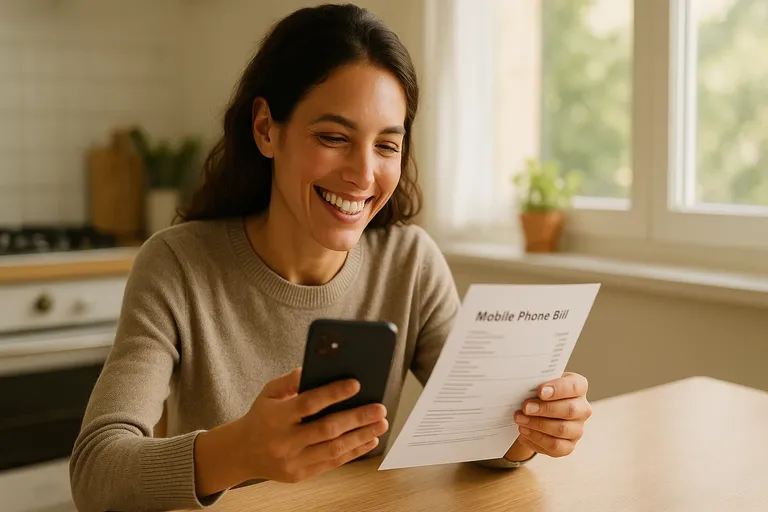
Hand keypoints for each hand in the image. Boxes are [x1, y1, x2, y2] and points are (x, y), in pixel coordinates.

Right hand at [238, 368, 387, 482]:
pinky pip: (332, 463)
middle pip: (326, 429)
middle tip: (380, 408)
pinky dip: (354, 451)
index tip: (356, 384)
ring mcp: (292, 461)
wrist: (241, 453)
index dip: (333, 393)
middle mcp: (283, 442)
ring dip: (361, 436)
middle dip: (357, 418)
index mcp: (275, 417)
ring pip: (333, 449)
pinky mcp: (300, 475)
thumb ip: (290, 380)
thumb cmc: (261, 416)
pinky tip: (369, 439)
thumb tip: (315, 368)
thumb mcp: (268, 393)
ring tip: (381, 423)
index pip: (307, 404)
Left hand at [510, 372, 591, 458]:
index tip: (540, 391)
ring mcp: (577, 429)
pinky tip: (524, 431)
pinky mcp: (569, 446)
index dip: (558, 389)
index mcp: (578, 387)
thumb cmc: (538, 393)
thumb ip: (535, 383)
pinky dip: (537, 439)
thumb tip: (523, 386)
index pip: (575, 386)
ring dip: (537, 425)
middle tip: (525, 407)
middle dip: (544, 409)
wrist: (535, 411)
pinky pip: (555, 446)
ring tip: (520, 419)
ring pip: (562, 429)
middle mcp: (582, 409)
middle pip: (570, 410)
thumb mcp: (538, 383)